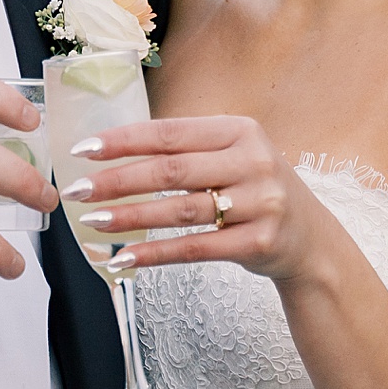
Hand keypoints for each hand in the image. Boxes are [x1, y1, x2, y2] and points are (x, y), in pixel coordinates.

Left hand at [59, 114, 309, 279]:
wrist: (310, 239)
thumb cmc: (255, 190)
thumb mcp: (233, 156)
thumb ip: (187, 148)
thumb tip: (113, 149)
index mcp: (240, 130)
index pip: (169, 133)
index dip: (123, 141)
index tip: (83, 150)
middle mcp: (253, 161)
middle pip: (170, 171)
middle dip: (117, 181)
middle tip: (76, 190)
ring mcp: (259, 202)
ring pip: (179, 210)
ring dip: (129, 217)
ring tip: (92, 222)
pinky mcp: (258, 242)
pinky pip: (195, 248)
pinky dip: (155, 253)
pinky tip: (125, 258)